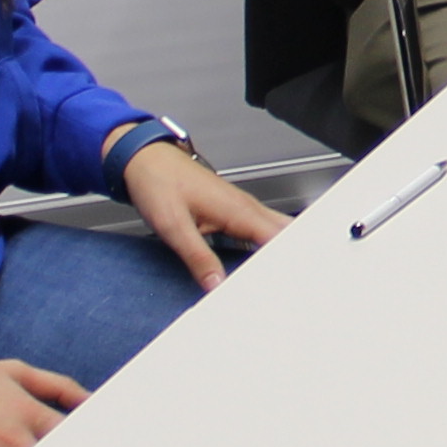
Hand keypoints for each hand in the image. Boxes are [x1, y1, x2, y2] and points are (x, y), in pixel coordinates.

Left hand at [123, 136, 288, 291]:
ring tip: (287, 279)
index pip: (278, 239)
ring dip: (285, 251)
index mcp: (237, 210)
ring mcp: (242, 207)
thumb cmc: (158, 183)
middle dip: (298, 255)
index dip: (289, 261)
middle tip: (301, 285)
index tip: (294, 284)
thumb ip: (198, 257)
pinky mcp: (234, 211)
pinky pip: (263, 229)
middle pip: (288, 232)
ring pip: (279, 230)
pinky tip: (264, 261)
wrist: (146, 160)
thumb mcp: (173, 225)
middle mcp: (245, 207)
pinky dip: (270, 246)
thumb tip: (217, 285)